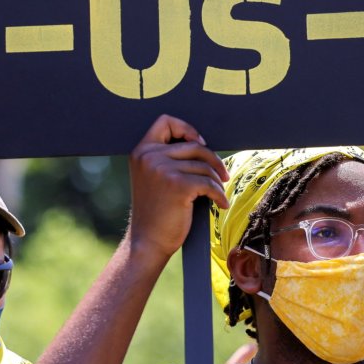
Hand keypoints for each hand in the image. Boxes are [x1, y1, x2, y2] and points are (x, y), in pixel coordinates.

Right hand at [126, 115, 227, 263]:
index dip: (186, 128)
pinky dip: (219, 195)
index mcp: (141, 151)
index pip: (165, 121)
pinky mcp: (178, 185)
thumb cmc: (155, 212)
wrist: (148, 242)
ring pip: (204, 166)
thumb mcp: (153, 177)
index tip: (199, 143)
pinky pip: (209, 183)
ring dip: (216, 181)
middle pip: (194, 145)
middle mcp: (149, 156)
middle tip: (222, 175)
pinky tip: (221, 204)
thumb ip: (168, 158)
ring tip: (218, 193)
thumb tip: (203, 145)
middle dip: (213, 160)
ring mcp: (162, 169)